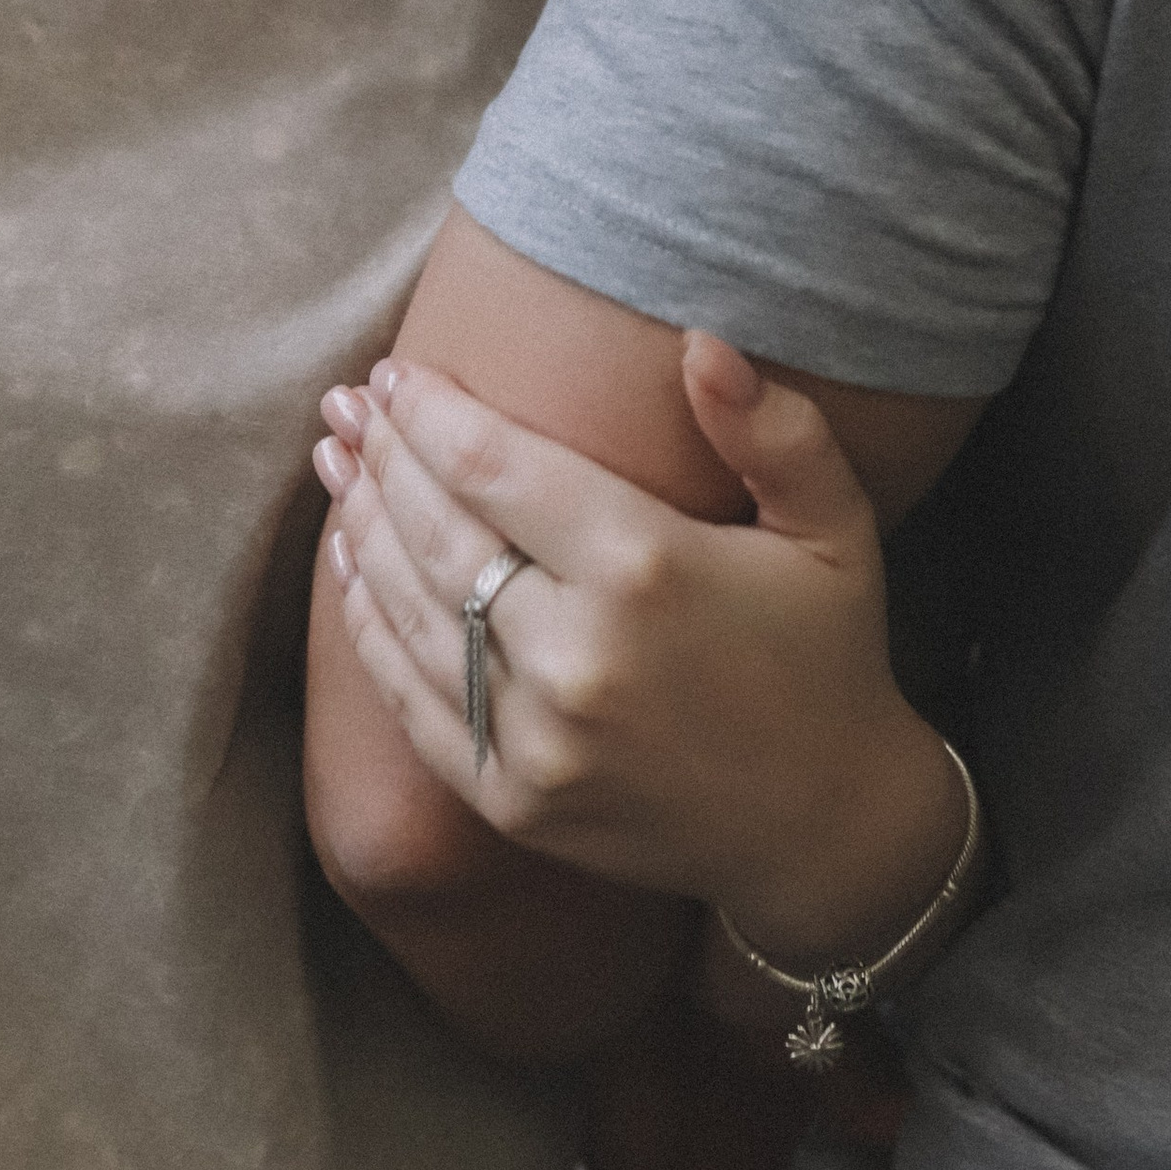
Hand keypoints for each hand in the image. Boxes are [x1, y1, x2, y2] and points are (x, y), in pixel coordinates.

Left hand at [313, 335, 968, 965]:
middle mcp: (577, 652)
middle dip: (382, 455)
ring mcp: (537, 736)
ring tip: (336, 464)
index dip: (431, 412)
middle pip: (438, 530)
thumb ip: (774, 429)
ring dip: (361, 528)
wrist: (824, 827)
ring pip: (414, 609)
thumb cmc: (828, 653)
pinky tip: (353, 569)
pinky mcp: (513, 800)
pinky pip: (413, 701)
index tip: (394, 372)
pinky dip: (371, 629)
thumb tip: (701, 342)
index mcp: (646, 566)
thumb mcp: (834, 526)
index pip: (496, 466)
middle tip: (344, 404)